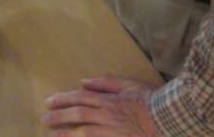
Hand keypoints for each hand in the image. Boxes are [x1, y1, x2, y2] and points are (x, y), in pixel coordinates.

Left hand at [42, 77, 161, 135]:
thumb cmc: (151, 100)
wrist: (170, 119)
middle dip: (58, 117)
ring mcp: (112, 132)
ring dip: (65, 134)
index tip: (48, 102)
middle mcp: (107, 115)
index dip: (62, 99)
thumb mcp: (129, 85)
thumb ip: (105, 83)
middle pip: (78, 115)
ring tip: (52, 135)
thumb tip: (83, 81)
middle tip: (44, 119)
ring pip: (83, 133)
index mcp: (109, 99)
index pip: (80, 98)